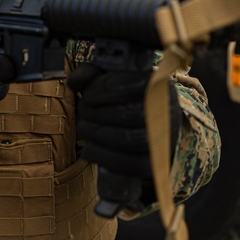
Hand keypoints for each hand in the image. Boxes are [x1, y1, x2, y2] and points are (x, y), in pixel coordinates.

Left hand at [67, 62, 179, 180]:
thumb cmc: (123, 101)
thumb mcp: (109, 82)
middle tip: (83, 111)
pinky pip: (128, 164)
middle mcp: (166, 111)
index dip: (106, 89)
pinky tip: (88, 149)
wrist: (144, 132)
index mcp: (158, 86)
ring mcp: (162, 139)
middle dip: (96, 112)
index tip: (88, 95)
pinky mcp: (153, 162)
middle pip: (129, 113)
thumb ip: (91, 75)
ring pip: (128, 138)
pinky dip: (101, 156)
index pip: (136, 85)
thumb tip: (73, 81)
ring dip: (96, 133)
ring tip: (85, 128)